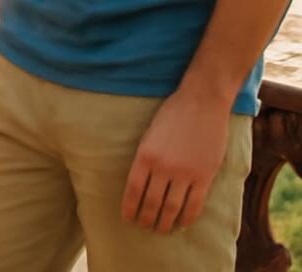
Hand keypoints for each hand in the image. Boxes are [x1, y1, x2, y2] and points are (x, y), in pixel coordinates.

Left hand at [121, 86, 230, 232]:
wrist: (201, 102)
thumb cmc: (173, 114)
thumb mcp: (150, 133)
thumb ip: (146, 157)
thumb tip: (141, 182)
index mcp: (145, 154)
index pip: (133, 189)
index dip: (129, 207)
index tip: (127, 218)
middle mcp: (163, 166)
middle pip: (152, 203)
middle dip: (146, 219)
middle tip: (144, 227)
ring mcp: (185, 173)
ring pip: (172, 208)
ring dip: (165, 223)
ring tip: (161, 230)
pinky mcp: (204, 176)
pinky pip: (194, 204)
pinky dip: (187, 218)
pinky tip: (182, 224)